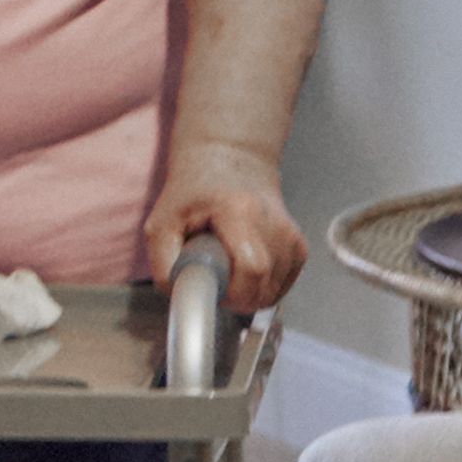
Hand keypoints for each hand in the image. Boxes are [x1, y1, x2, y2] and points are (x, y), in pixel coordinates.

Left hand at [142, 152, 306, 314]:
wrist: (230, 163)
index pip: (252, 269)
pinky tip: (244, 265)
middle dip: (233, 298)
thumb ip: (163, 264)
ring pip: (271, 294)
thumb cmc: (194, 192)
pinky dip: (259, 288)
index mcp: (239, 211)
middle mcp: (274, 223)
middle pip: (262, 289)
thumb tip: (179, 297)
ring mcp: (291, 237)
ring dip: (245, 293)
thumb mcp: (162, 223)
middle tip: (213, 276)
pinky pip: (279, 289)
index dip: (232, 293)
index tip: (212, 289)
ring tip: (227, 264)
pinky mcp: (299, 248)